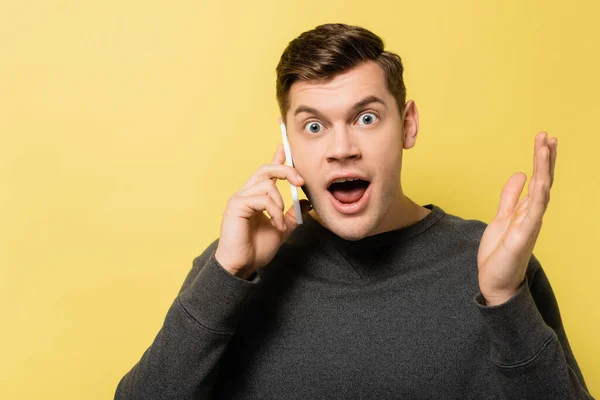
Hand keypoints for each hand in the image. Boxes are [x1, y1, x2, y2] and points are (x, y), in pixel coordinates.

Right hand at [214, 145, 310, 278]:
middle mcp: (245, 194)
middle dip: (286, 171)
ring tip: (281, 223)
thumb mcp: (281, 229)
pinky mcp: (236, 205)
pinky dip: (275, 212)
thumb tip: (306, 203)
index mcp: (255, 197)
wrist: (242, 266)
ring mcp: (239, 198)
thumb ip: (292, 215)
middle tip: (301, 181)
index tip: (285, 148)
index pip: (267, 173)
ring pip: (268, 185)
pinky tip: (276, 224)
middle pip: (267, 170)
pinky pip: (262, 199)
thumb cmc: (256, 249)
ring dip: (280, 205)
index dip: (277, 160)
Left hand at [477, 131, 556, 305]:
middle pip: (543, 181)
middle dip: (545, 159)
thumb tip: (520, 173)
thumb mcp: (502, 217)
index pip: (538, 179)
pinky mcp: (522, 237)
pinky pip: (533, 214)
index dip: (542, 160)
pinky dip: (538, 197)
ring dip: (544, 170)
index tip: (545, 139)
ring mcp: (530, 225)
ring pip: (541, 193)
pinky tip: (541, 181)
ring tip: (546, 148)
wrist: (496, 282)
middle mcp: (533, 215)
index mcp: (527, 210)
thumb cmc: (500, 252)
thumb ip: (510, 197)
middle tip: (548, 136)